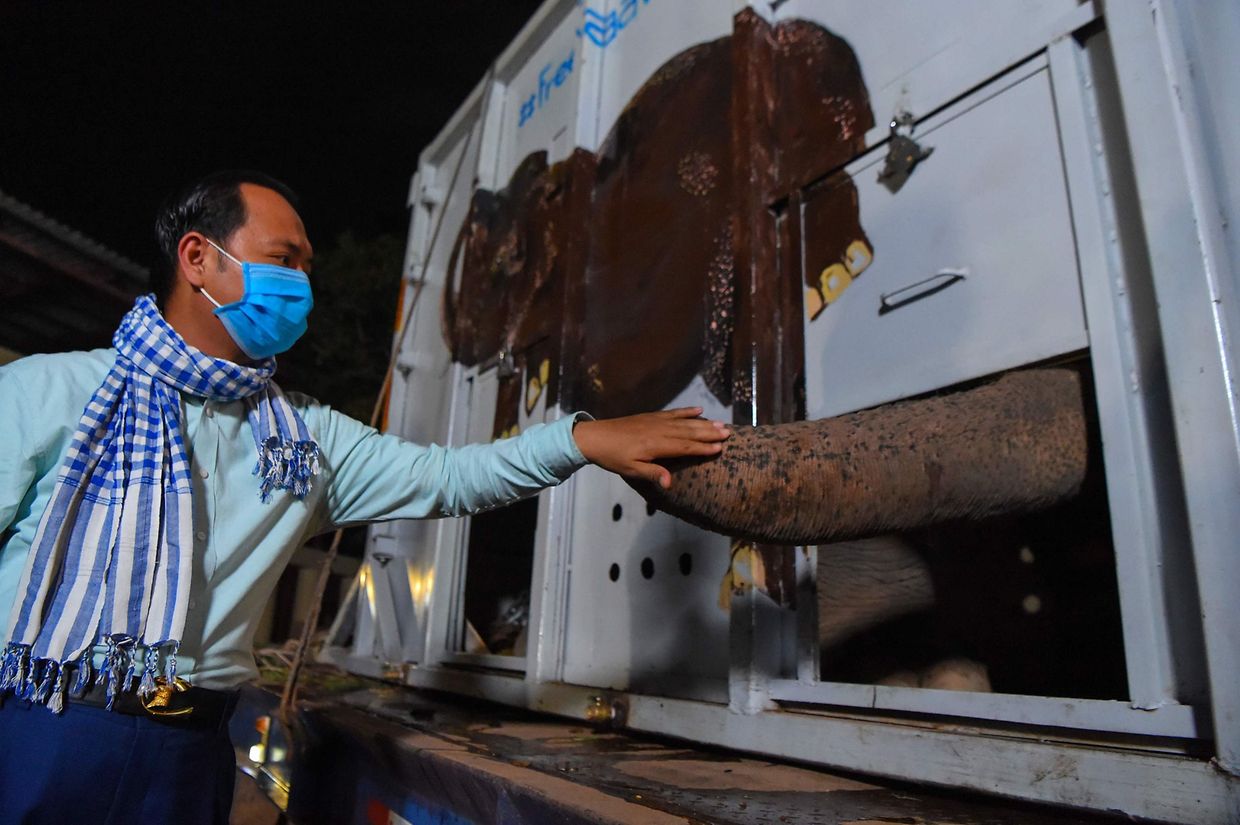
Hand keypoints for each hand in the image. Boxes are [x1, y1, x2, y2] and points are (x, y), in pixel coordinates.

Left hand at [573, 407, 730, 488]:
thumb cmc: (613, 457)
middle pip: (689, 432)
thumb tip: (671, 483)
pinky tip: (698, 410)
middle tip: (728, 433)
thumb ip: (653, 474)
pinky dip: (687, 411)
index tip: (720, 448)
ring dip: (703, 423)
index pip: (685, 447)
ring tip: (720, 423)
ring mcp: (656, 421)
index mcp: (656, 445)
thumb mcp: (631, 470)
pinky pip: (673, 413)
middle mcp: (660, 431)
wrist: (595, 436)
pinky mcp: (651, 416)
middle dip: (709, 433)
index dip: (703, 448)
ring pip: (685, 422)